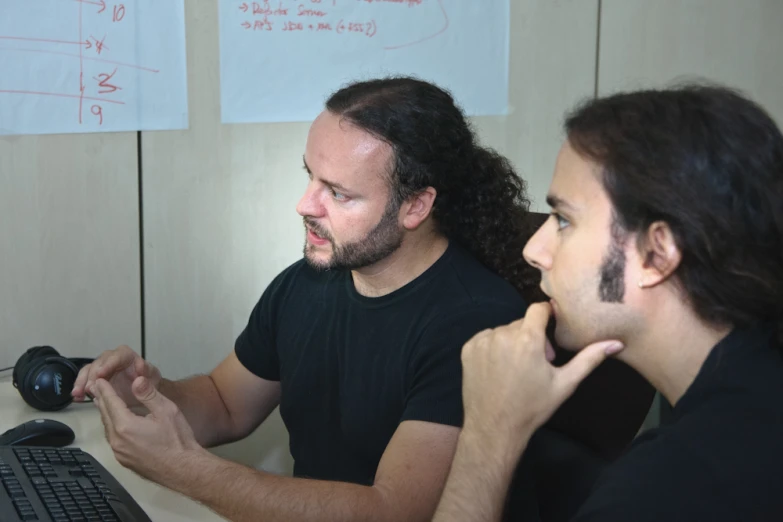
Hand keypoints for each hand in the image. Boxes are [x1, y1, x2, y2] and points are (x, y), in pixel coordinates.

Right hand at [72, 345, 160, 407]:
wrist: (145, 391)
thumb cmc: (149, 380)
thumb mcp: (152, 376)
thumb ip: (147, 370)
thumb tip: (140, 365)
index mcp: (127, 356)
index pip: (117, 355)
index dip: (108, 363)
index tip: (101, 374)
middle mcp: (112, 359)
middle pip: (99, 362)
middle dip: (92, 374)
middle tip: (89, 388)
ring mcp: (102, 369)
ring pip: (88, 370)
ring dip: (82, 382)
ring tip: (78, 394)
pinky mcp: (96, 379)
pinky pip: (85, 381)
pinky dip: (80, 389)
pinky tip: (77, 398)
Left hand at [91, 377, 204, 484]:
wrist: (184, 470)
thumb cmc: (178, 440)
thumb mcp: (167, 411)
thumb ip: (149, 394)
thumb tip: (136, 379)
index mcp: (125, 425)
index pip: (110, 401)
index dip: (104, 388)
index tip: (99, 379)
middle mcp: (117, 440)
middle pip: (105, 414)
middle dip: (101, 399)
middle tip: (97, 386)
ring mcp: (119, 452)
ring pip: (107, 428)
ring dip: (105, 413)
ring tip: (105, 402)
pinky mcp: (124, 460)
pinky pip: (113, 439)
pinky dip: (112, 426)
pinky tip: (118, 422)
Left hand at [460, 302, 623, 445]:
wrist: (494, 427)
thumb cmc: (533, 407)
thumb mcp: (564, 384)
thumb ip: (589, 359)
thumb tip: (616, 343)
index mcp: (528, 338)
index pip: (539, 308)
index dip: (547, 315)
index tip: (551, 328)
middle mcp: (502, 334)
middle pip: (522, 323)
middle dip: (531, 336)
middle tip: (536, 363)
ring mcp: (482, 341)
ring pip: (503, 330)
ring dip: (511, 342)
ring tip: (516, 369)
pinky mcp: (468, 348)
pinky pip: (486, 338)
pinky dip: (493, 348)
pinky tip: (499, 369)